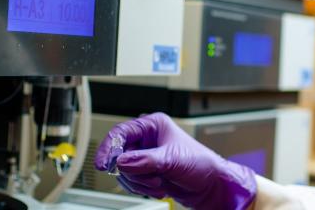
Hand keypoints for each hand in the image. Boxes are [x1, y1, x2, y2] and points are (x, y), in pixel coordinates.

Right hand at [94, 112, 255, 209]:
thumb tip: (121, 161)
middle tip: (148, 178)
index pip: (121, 132)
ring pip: (124, 170)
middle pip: (119, 154)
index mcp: (153, 125)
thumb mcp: (171, 160)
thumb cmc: (201, 164)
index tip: (103, 164)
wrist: (211, 186)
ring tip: (158, 184)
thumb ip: (145, 160)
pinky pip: (131, 181)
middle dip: (132, 171)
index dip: (109, 148)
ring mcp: (146, 156)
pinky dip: (141, 188)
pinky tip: (158, 189)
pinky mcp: (147, 171)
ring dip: (139, 182)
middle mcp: (147, 139)